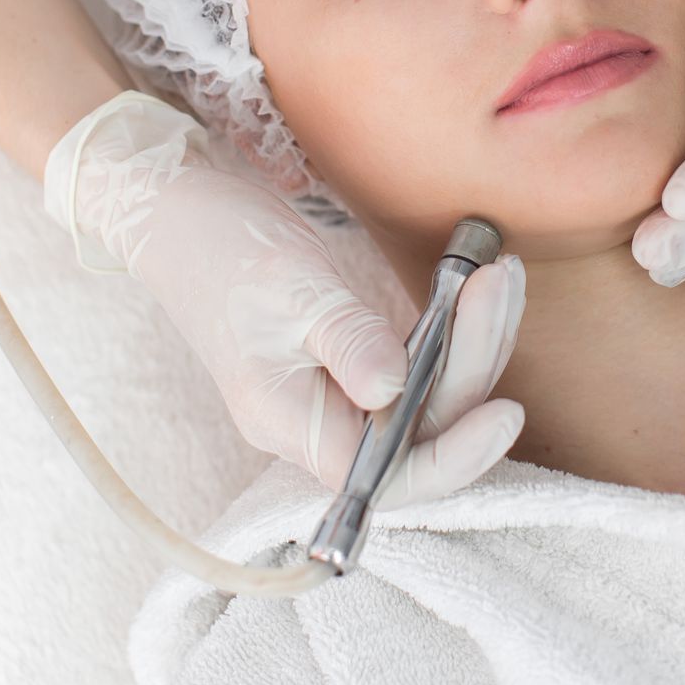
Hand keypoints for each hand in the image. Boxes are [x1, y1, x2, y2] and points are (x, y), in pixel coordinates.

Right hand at [45, 92, 526, 510]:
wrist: (179, 210)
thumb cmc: (223, 248)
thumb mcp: (289, 290)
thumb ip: (346, 342)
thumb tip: (395, 391)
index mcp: (291, 424)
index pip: (386, 474)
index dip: (453, 456)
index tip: (505, 411)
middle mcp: (320, 421)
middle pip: (421, 428)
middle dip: (475, 361)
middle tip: (500, 285)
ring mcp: (339, 390)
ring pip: (430, 393)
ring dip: (476, 339)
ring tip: (501, 275)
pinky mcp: (354, 356)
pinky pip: (421, 361)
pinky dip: (458, 326)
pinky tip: (482, 281)